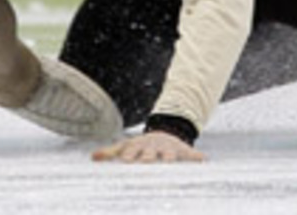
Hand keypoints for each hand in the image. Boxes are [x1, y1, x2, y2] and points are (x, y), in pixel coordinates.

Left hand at [91, 131, 205, 163]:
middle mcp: (154, 149)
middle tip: (146, 163)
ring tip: (173, 162)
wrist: (164, 134)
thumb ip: (110, 153)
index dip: (130, 157)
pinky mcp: (182, 151)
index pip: (133, 154)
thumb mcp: (126, 147)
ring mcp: (168, 150)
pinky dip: (197, 157)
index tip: (125, 161)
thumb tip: (93, 157)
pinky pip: (191, 155)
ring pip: (170, 156)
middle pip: (150, 155)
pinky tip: (204, 160)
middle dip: (148, 158)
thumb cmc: (141, 147)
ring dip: (171, 159)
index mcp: (140, 149)